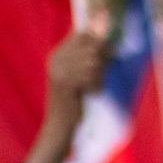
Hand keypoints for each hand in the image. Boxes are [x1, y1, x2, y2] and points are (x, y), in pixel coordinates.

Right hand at [20, 28, 112, 162]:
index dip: (98, 42)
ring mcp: (58, 70)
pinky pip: (91, 77)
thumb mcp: (79, 76)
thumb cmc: (74, 102)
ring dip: (99, 77)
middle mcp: (55, 59)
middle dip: (102, 61)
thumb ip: (90, 57)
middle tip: (97, 78)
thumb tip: (106, 37)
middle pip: (90, 46)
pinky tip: (90, 94)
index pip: (83, 34)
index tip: (104, 59)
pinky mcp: (64, 83)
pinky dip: (96, 86)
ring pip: (93, 62)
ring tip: (91, 88)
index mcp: (57, 54)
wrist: (59, 127)